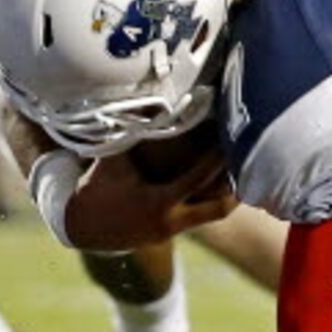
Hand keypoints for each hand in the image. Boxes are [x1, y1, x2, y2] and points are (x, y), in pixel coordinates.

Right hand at [65, 134, 238, 249]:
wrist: (78, 226)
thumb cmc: (97, 185)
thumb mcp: (114, 158)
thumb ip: (133, 130)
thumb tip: (148, 97)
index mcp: (159, 203)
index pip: (199, 178)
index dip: (217, 158)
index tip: (230, 138)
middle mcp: (171, 221)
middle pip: (219, 208)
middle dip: (236, 187)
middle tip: (253, 161)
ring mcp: (172, 231)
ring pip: (213, 215)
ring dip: (227, 195)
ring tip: (244, 170)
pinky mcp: (170, 234)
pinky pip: (200, 216)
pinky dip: (211, 199)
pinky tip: (222, 181)